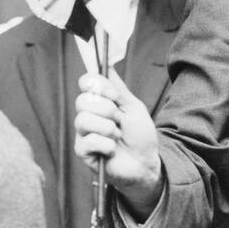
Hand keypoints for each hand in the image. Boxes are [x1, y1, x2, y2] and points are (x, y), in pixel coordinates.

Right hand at [74, 70, 161, 217]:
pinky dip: (107, 145)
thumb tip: (107, 65)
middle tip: (118, 120)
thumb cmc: (139, 135)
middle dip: (106, 110)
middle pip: (82, 101)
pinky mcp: (82, 151)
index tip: (114, 95)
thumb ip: (118, 87)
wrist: (145, 162)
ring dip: (108, 128)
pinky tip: (112, 150)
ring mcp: (83, 133)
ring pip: (83, 120)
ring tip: (117, 136)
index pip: (86, 82)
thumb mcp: (133, 107)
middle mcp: (87, 115)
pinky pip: (89, 141)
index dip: (97, 84)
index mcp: (99, 102)